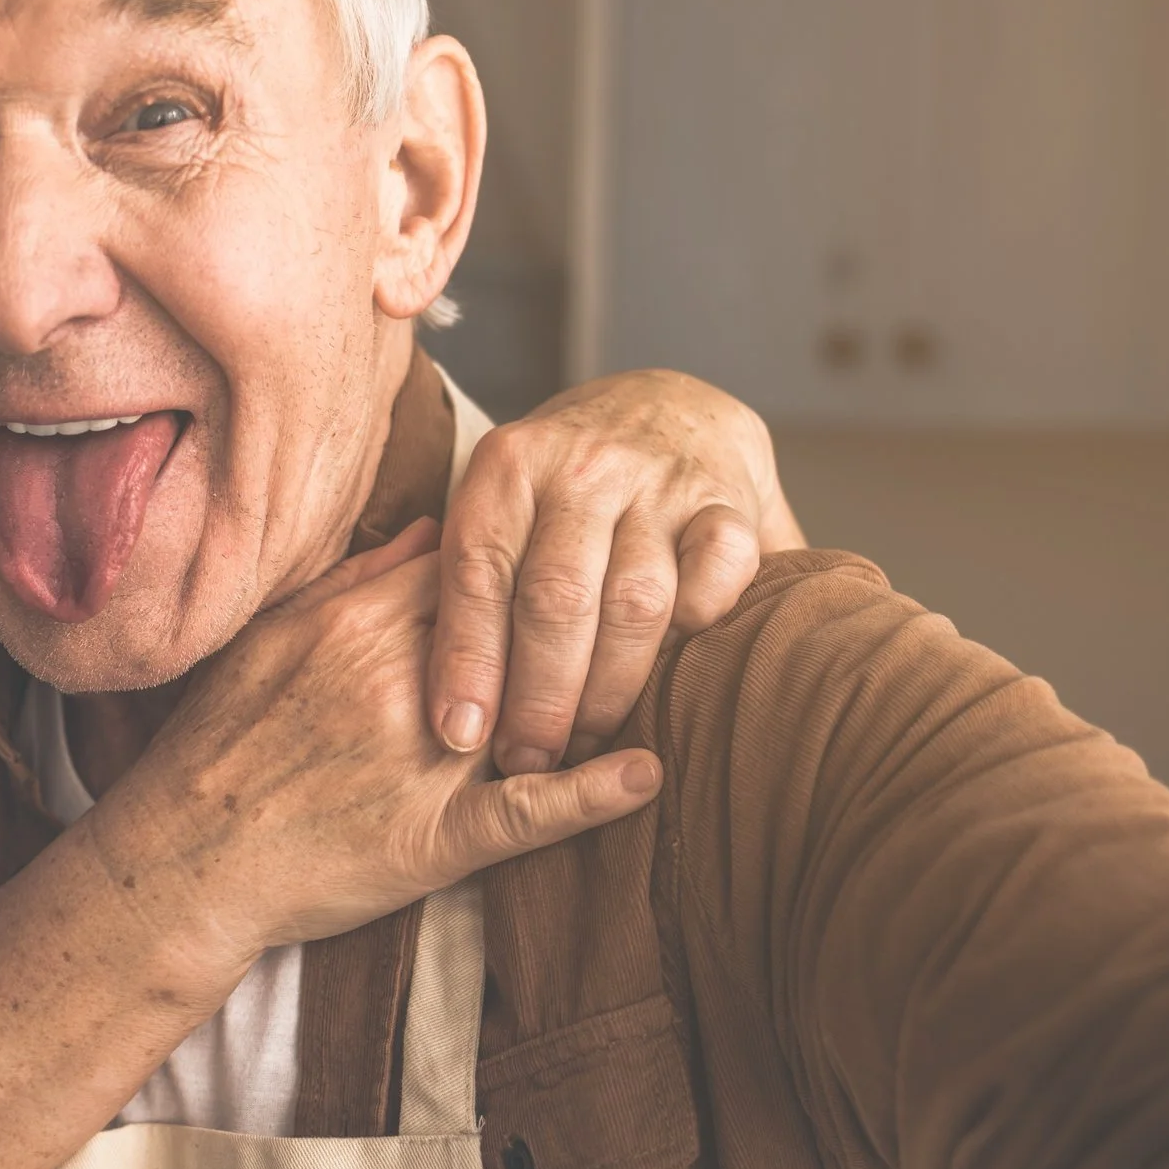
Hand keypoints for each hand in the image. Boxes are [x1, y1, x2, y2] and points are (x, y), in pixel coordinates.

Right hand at [90, 520, 661, 971]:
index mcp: (359, 626)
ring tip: (664, 669)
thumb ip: (352, 583)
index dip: (525, 557)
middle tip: (634, 595)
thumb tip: (430, 532)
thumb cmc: (217, 748)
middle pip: (517, 623)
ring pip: (537, 706)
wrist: (182, 859)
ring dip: (601, 688)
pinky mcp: (435, 838)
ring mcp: (424, 760)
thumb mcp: (270, 640)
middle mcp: (401, 681)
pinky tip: (648, 774)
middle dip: (574, 609)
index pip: (472, 566)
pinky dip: (593, 796)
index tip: (566, 549)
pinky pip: (528, 814)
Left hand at [430, 369, 804, 775]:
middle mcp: (583, 466)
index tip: (461, 734)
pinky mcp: (727, 502)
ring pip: (635, 602)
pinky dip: (697, 626)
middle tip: (527, 759)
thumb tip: (442, 709)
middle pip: (556, 599)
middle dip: (539, 696)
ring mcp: (660, 482)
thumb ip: (465, 582)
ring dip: (609, 689)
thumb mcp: (500, 508)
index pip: (478, 572)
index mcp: (509, 465)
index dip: (467, 660)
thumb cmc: (563, 493)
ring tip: (584, 743)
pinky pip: (718, 573)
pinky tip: (672, 667)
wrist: (668, 409)